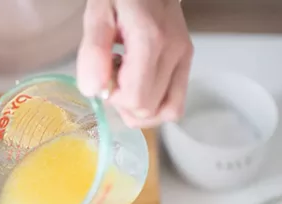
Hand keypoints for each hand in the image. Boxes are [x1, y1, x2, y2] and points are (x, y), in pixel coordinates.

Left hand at [76, 0, 193, 127]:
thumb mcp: (97, 14)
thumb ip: (93, 52)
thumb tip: (93, 90)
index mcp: (150, 40)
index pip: (135, 99)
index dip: (113, 98)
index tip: (103, 78)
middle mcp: (174, 51)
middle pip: (149, 110)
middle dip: (124, 104)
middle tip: (113, 78)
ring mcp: (184, 56)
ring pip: (168, 112)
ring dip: (141, 108)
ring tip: (127, 84)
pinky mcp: (187, 60)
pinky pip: (176, 102)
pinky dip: (156, 103)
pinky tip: (140, 85)